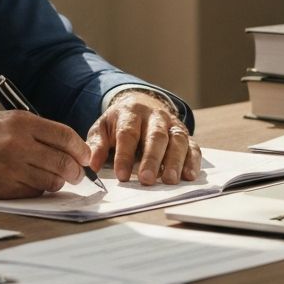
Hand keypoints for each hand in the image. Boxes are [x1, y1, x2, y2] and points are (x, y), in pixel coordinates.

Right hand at [0, 111, 91, 197]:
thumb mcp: (5, 121)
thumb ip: (35, 131)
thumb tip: (67, 148)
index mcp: (22, 122)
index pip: (65, 136)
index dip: (80, 149)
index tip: (84, 156)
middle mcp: (19, 144)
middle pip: (64, 161)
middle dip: (76, 171)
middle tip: (76, 174)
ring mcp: (13, 167)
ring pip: (53, 180)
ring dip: (57, 182)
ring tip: (53, 178)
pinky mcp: (6, 188)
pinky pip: (35, 192)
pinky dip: (39, 190)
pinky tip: (31, 183)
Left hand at [86, 91, 200, 185]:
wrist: (140, 103)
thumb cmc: (119, 122)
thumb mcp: (103, 127)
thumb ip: (96, 145)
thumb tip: (90, 166)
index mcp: (131, 112)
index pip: (128, 133)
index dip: (125, 155)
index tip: (121, 176)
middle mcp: (155, 116)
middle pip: (155, 136)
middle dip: (152, 159)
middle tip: (146, 180)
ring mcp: (172, 124)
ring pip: (177, 140)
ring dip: (175, 161)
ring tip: (170, 180)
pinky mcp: (185, 133)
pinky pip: (193, 145)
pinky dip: (193, 161)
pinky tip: (189, 176)